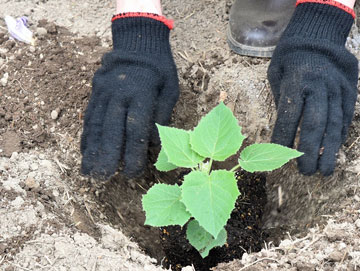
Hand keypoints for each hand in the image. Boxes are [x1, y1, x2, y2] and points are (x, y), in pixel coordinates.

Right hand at [81, 17, 178, 177]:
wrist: (138, 41)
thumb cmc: (160, 68)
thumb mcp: (170, 88)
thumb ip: (162, 115)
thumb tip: (154, 144)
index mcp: (142, 95)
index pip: (136, 130)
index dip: (133, 154)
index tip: (131, 173)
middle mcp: (119, 95)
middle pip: (111, 130)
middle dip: (107, 157)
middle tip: (103, 178)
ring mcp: (104, 93)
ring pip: (96, 125)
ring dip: (91, 150)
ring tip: (88, 172)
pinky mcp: (96, 92)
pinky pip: (89, 117)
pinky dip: (86, 136)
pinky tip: (85, 152)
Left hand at [268, 3, 357, 175]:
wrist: (318, 35)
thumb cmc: (290, 58)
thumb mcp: (276, 74)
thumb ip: (281, 101)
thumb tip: (282, 134)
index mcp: (296, 80)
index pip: (289, 116)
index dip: (283, 139)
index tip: (278, 159)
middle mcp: (319, 86)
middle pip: (315, 124)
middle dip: (310, 152)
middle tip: (305, 173)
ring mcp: (337, 89)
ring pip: (334, 124)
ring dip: (329, 151)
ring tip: (325, 171)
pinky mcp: (349, 91)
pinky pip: (345, 118)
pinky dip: (339, 136)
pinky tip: (334, 151)